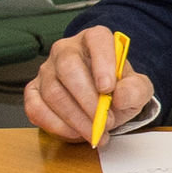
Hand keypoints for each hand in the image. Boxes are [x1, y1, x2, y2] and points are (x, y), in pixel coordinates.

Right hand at [26, 25, 153, 144]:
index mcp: (95, 39)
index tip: (108, 88)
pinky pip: (36, 107)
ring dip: (75, 118)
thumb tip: (120, 96)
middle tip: (104, 121)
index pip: (96, 39)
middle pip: (68, 67)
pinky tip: (75, 132)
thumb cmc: (118, 90)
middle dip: (87, 99)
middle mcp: (66, 49)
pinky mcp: (34, 91)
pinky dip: (56, 125)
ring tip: (95, 132)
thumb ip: (136, 90)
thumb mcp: (137, 89)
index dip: (102, 62)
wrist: (104, 103)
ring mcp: (47, 70)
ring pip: (53, 92)